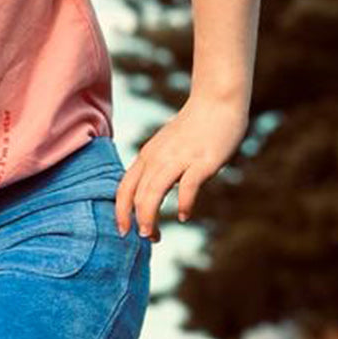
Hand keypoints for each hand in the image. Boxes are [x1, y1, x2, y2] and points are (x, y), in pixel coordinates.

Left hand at [114, 95, 247, 241]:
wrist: (216, 100)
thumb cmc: (193, 128)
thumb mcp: (165, 148)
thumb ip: (156, 169)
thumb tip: (151, 196)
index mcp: (147, 156)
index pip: (124, 189)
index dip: (121, 212)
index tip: (124, 230)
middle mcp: (158, 158)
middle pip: (137, 195)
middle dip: (137, 221)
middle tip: (146, 238)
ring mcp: (179, 159)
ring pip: (154, 192)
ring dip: (150, 217)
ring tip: (153, 235)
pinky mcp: (201, 161)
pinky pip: (187, 187)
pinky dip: (184, 204)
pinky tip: (184, 215)